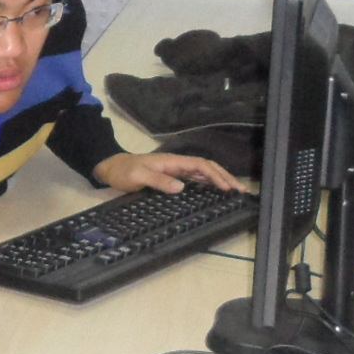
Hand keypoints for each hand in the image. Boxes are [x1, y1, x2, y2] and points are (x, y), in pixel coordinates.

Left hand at [93, 149, 245, 194]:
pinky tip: (217, 191)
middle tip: (241, 190)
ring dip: (221, 180)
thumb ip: (159, 181)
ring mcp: (177, 170)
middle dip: (226, 177)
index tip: (227, 188)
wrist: (112, 169)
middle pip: (208, 167)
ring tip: (236, 191)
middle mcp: (178, 164)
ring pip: (205, 173)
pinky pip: (197, 179)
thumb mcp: (139, 177)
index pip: (201, 165)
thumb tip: (181, 187)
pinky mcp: (174, 177)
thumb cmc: (125, 172)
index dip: (216, 176)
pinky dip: (210, 184)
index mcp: (174, 162)